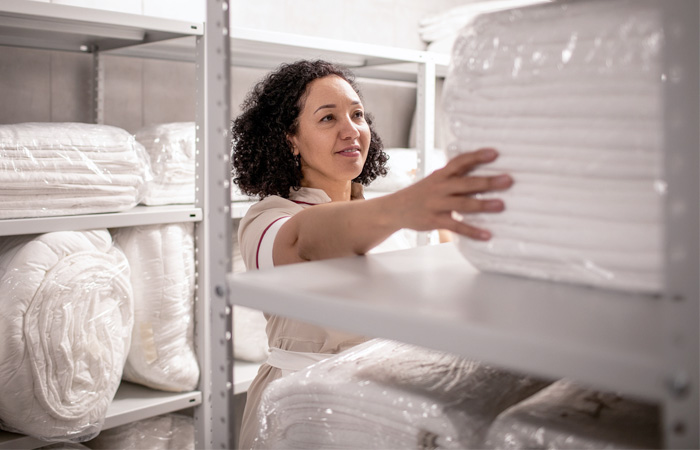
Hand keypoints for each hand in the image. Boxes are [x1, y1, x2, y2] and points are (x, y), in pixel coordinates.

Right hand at [389, 148, 511, 239]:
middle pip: (465, 183)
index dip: (477, 156)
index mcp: (441, 175)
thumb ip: (456, 176)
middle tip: (508, 180)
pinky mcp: (434, 221)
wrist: (395, 209)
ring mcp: (436, 205)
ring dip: (483, 205)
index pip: (460, 162)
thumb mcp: (435, 180)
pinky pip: (456, 227)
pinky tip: (486, 235)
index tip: (495, 153)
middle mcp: (439, 187)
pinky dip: (472, 231)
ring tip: (501, 205)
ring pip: (462, 204)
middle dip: (487, 181)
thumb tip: (484, 172)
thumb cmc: (422, 193)